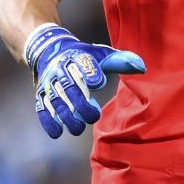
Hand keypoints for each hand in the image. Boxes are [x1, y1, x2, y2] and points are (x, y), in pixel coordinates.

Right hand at [25, 23, 144, 137]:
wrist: (51, 51)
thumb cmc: (84, 57)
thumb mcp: (101, 54)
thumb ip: (120, 61)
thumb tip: (141, 67)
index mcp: (77, 56)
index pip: (83, 64)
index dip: (90, 72)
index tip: (99, 82)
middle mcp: (60, 69)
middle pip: (68, 86)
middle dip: (79, 102)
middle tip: (93, 116)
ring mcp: (49, 83)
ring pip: (55, 100)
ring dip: (66, 116)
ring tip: (78, 128)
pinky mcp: (42, 95)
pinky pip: (42, 108)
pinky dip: (49, 121)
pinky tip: (57, 132)